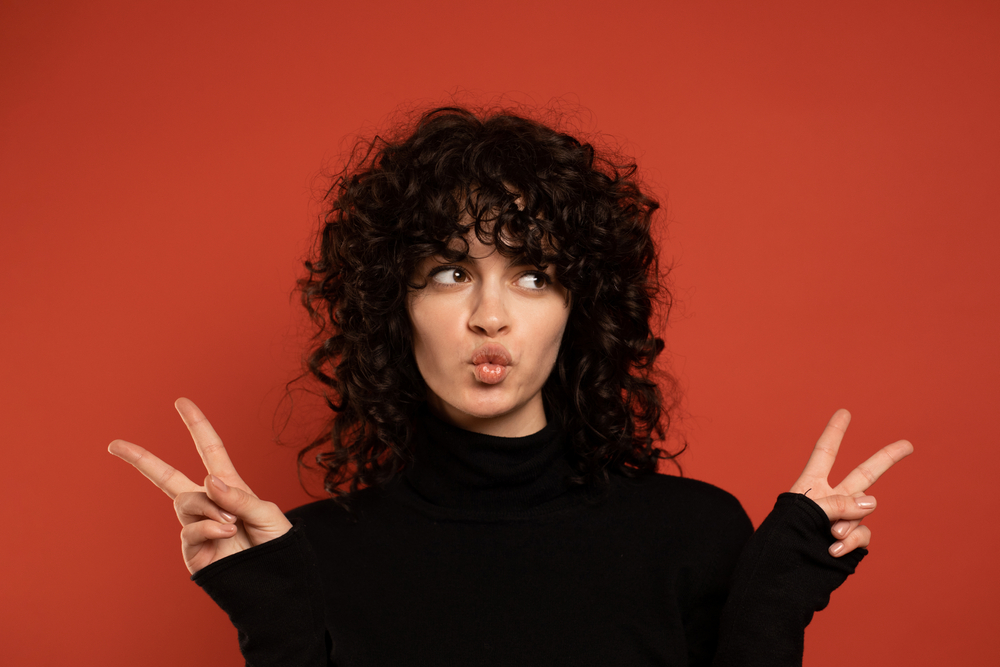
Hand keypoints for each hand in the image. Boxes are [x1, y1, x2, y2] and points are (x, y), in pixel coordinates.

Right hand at [108, 397, 291, 573]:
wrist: (276, 581)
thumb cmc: (276, 545)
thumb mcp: (267, 513)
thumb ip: (238, 497)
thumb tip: (208, 479)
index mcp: (229, 486)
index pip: (210, 450)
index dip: (196, 425)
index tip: (181, 402)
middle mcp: (208, 504)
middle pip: (167, 477)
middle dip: (141, 460)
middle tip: (115, 445)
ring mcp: (197, 526)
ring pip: (185, 502)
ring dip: (209, 509)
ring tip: (231, 524)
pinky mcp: (191, 551)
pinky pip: (190, 530)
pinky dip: (208, 528)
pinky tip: (225, 533)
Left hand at [790, 409, 912, 557]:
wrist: (783, 572)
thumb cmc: (785, 536)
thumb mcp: (808, 510)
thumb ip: (839, 503)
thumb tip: (871, 502)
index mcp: (812, 484)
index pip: (826, 452)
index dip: (835, 432)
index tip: (844, 412)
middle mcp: (831, 499)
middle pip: (864, 475)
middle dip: (886, 460)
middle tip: (908, 444)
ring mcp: (843, 520)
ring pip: (863, 512)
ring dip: (849, 523)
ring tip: (830, 534)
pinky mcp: (850, 541)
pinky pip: (862, 535)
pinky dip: (850, 541)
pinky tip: (833, 549)